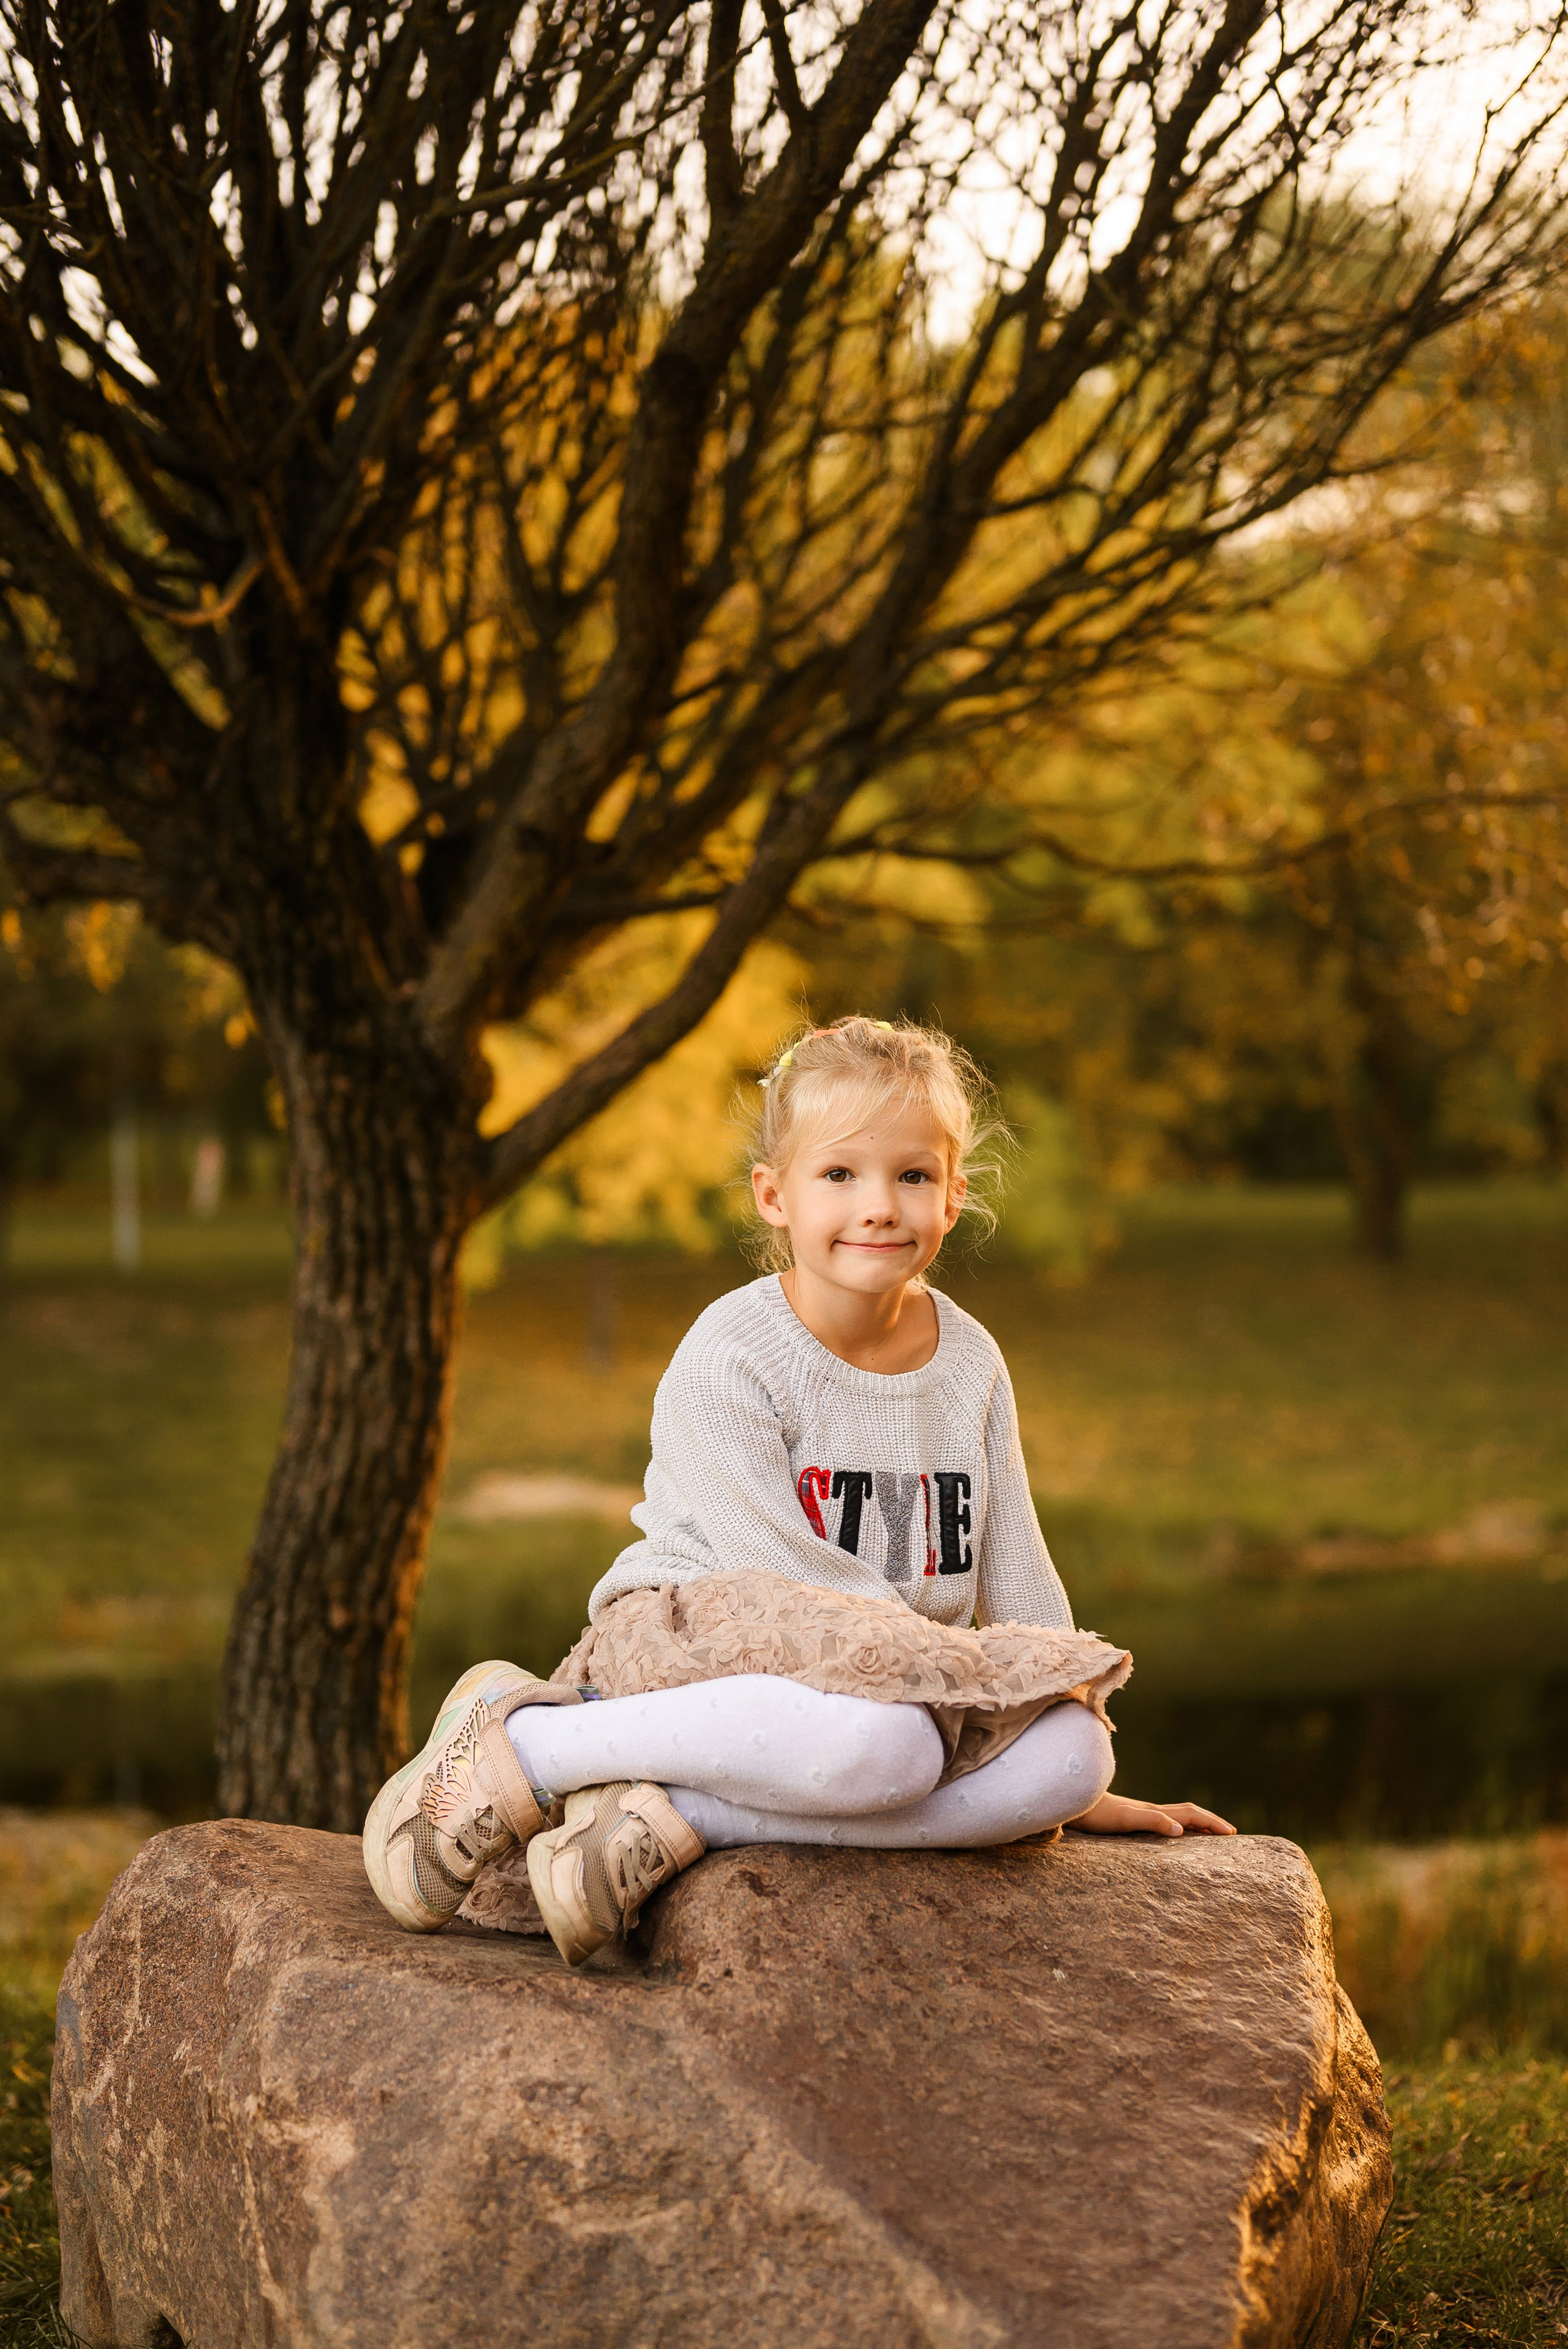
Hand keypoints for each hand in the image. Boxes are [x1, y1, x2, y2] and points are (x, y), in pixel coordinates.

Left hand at [1068, 1792, 1235, 1838]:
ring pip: (1178, 1815)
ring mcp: (1142, 1811)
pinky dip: (1180, 1826)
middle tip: (1230, 1834)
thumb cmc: (1098, 1815)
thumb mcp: (1125, 1820)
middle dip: (1211, 1822)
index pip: (1191, 1815)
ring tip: (1211, 1834)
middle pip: (1189, 1813)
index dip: (1212, 1823)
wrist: (1074, 1802)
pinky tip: (1175, 1833)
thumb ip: (1152, 1821)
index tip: (1231, 1833)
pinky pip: (1165, 1820)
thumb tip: (1180, 1830)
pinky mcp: (1132, 1817)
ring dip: (1198, 1823)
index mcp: (1155, 1811)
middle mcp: (1152, 1809)